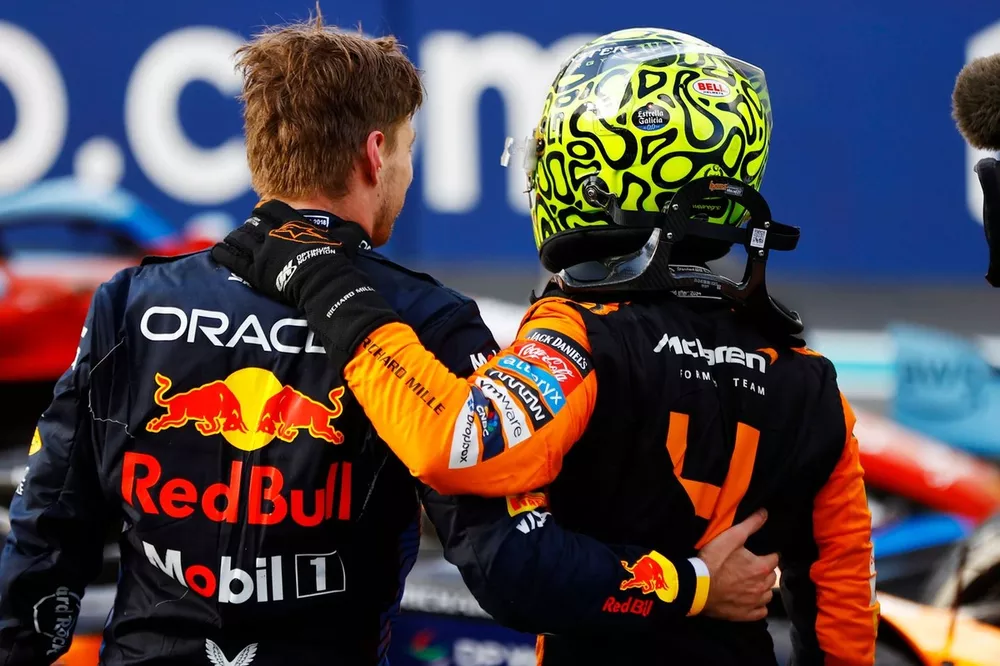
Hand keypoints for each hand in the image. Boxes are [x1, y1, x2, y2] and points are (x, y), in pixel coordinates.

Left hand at [212, 200, 399, 364]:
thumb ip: (350, 232)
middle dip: (249, 227)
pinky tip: (217, 252)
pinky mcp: (254, 269)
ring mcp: (262, 250)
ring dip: (234, 239)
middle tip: (247, 233)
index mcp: (293, 222)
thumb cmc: (339, 261)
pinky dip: (223, 253)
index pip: (272, 209)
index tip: (263, 215)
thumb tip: (364, 233)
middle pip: (253, 223)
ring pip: (239, 239)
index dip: (266, 212)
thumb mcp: (348, 240)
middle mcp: (273, 232)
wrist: (324, 281)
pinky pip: (232, 258)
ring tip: (230, 242)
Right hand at [697, 509, 778, 621]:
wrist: (697, 586)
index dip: (768, 554)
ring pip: (767, 595)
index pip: (775, 558)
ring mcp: (754, 602)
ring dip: (763, 588)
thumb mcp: (731, 537)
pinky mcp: (745, 615)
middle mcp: (762, 586)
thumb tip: (765, 513)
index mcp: (761, 567)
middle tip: (753, 566)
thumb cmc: (713, 560)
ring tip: (752, 583)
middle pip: (772, 577)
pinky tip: (750, 600)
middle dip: (766, 571)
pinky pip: (761, 612)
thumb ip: (750, 525)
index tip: (761, 553)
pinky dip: (758, 606)